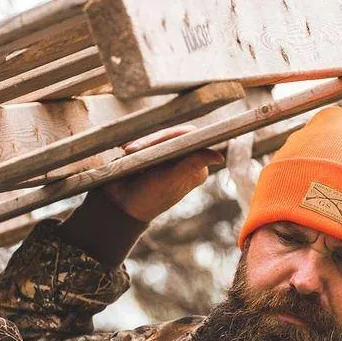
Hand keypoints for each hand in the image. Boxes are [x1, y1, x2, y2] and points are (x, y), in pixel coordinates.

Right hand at [103, 124, 224, 222]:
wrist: (121, 205)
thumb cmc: (148, 196)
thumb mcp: (171, 180)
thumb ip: (193, 164)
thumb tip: (220, 157)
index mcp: (195, 168)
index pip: (190, 138)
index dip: (171, 136)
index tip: (152, 144)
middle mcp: (186, 161)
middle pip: (172, 135)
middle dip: (151, 141)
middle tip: (131, 151)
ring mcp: (169, 157)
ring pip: (158, 136)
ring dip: (141, 143)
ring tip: (127, 153)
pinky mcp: (153, 154)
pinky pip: (147, 140)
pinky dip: (136, 144)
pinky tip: (126, 151)